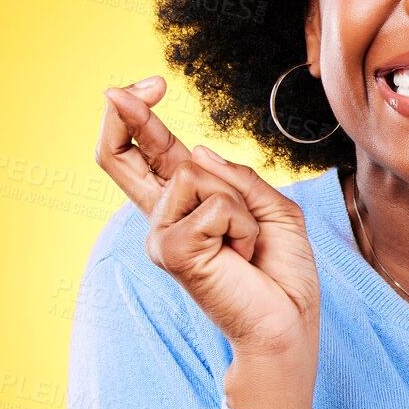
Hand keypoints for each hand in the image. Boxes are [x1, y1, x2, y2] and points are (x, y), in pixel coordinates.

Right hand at [96, 76, 321, 360]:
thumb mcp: (272, 210)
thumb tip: (198, 152)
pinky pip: (216, 205)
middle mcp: (163, 220)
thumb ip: (238, 179)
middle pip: (119, 156)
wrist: (289, 324)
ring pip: (196, 173)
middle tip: (125, 88)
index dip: (140, 118)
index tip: (149, 85)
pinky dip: (244, 224)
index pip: (147, 156)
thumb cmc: (282, 275)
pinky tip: (242, 256)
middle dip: (127, 115)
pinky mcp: (172, 251)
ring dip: (240, 202)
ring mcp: (162, 236)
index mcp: (184, 209)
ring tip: (247, 243)